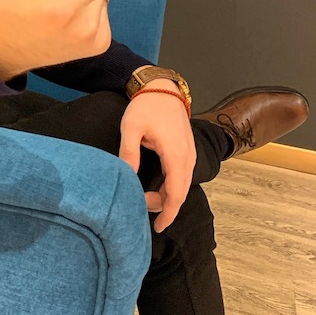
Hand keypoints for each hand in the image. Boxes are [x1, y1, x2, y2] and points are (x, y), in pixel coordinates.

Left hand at [118, 79, 196, 232]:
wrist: (163, 88)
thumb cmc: (146, 106)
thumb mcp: (131, 128)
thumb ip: (129, 152)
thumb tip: (126, 176)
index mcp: (175, 154)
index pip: (176, 193)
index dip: (168, 212)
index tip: (158, 226)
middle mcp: (187, 157)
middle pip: (180, 192)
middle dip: (163, 205)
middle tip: (139, 205)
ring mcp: (189, 153)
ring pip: (182, 184)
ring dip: (166, 195)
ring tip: (143, 196)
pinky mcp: (186, 150)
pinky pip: (181, 175)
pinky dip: (171, 185)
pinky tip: (156, 186)